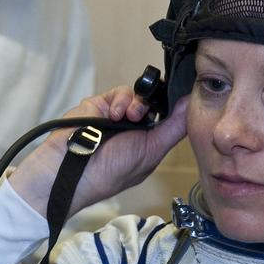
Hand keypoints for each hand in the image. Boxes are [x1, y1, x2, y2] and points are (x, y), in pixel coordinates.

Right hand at [8, 86, 189, 216]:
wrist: (74, 169)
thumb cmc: (112, 170)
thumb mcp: (151, 151)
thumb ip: (173, 127)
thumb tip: (189, 104)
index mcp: (148, 142)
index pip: (167, 118)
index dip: (173, 108)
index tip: (178, 101)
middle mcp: (134, 128)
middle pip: (154, 102)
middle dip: (154, 104)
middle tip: (146, 114)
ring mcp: (116, 115)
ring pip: (136, 95)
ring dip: (136, 103)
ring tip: (129, 116)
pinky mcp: (100, 104)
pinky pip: (118, 92)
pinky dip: (121, 99)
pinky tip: (116, 114)